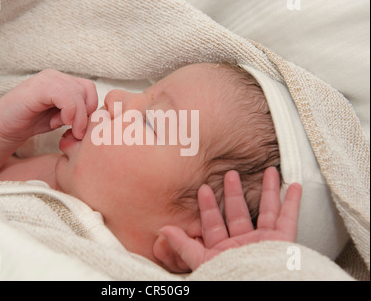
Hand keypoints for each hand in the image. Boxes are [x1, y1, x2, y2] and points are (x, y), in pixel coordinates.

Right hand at [0, 69, 97, 143]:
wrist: (3, 127)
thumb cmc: (32, 122)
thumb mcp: (62, 117)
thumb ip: (78, 113)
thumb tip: (97, 118)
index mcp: (63, 82)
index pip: (90, 90)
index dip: (91, 110)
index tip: (80, 128)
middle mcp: (56, 76)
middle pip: (87, 90)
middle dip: (86, 115)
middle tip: (77, 132)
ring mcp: (47, 79)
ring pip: (78, 93)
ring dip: (78, 116)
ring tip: (67, 129)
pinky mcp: (39, 87)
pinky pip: (66, 96)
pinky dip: (69, 112)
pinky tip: (60, 123)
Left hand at [158, 167, 301, 271]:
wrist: (256, 287)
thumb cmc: (228, 277)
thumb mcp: (203, 261)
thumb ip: (185, 246)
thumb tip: (164, 229)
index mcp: (223, 249)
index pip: (213, 223)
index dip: (208, 206)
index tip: (203, 188)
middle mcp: (243, 244)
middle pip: (238, 212)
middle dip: (234, 192)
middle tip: (230, 174)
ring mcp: (263, 241)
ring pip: (266, 210)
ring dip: (268, 190)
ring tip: (269, 170)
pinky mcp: (282, 242)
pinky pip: (289, 218)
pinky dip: (292, 202)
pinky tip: (294, 186)